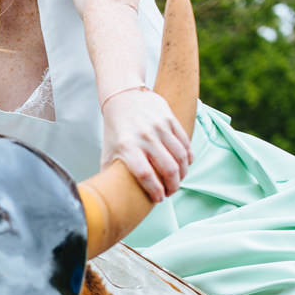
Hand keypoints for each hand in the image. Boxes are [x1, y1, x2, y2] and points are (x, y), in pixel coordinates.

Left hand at [100, 88, 192, 202]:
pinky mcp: (170, 119)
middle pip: (168, 168)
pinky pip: (185, 143)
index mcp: (127, 146)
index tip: (159, 198)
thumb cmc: (115, 129)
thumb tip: (107, 198)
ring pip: (180, 157)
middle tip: (171, 192)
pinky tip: (185, 165)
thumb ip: (108, 173)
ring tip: (178, 180)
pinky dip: (188, 157)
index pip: (145, 174)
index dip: (155, 189)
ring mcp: (159, 127)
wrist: (123, 97)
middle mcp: (144, 136)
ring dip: (183, 173)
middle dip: (173, 186)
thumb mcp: (108, 150)